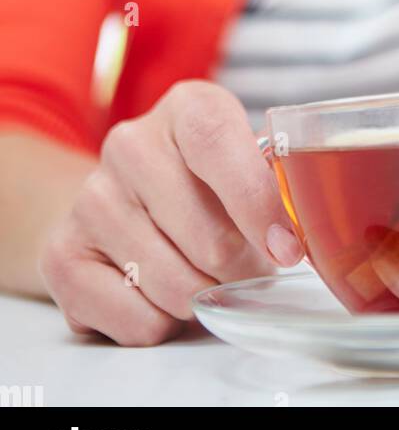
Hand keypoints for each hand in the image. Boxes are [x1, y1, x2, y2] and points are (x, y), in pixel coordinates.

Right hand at [39, 80, 303, 344]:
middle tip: (244, 266)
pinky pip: (138, 319)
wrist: (120, 200)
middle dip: (240, 269)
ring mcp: (91, 198)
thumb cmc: (204, 183)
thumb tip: (304, 231)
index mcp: (188, 107)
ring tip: (199, 273)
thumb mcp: (244, 161)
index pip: (218, 143)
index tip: (287, 250)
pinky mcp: (62, 255)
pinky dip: (162, 322)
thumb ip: (277, 183)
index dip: (256, 202)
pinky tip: (156, 291)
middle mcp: (131, 143)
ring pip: (175, 286)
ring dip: (202, 296)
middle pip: (207, 236)